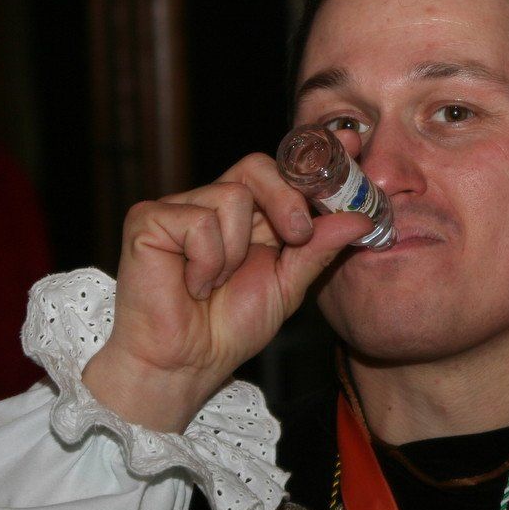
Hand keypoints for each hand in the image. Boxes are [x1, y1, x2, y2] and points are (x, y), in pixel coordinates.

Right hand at [83, 143, 370, 431]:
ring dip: (236, 251)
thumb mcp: (288, 285)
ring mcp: (178, 208)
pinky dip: (206, 262)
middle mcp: (212, 203)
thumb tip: (360, 218)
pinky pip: (199, 222)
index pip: (280, 170)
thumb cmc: (228, 328)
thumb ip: (319, 248)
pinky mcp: (148, 220)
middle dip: (286, 198)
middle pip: (257, 166)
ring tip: (217, 283)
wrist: (185, 365)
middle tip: (296, 236)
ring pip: (231, 196)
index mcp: (249, 215)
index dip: (313, 156)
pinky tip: (192, 286)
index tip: (351, 145)